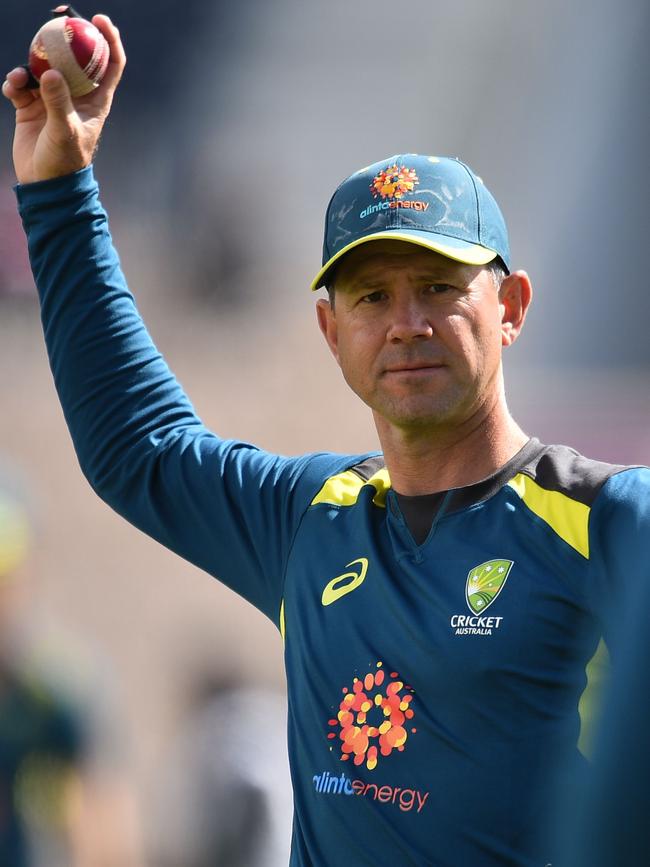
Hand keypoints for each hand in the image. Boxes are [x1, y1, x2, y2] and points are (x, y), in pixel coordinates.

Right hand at [1, 15, 125, 184]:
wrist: (45, 184)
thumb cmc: (65, 162)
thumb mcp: (65, 132)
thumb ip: (58, 102)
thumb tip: (50, 72)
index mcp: (95, 100)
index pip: (110, 65)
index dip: (109, 40)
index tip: (100, 20)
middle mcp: (76, 96)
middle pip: (74, 57)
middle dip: (64, 37)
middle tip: (55, 19)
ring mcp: (53, 99)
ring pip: (43, 68)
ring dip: (31, 64)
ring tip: (21, 77)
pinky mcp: (32, 106)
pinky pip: (22, 84)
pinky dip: (15, 81)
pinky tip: (12, 86)